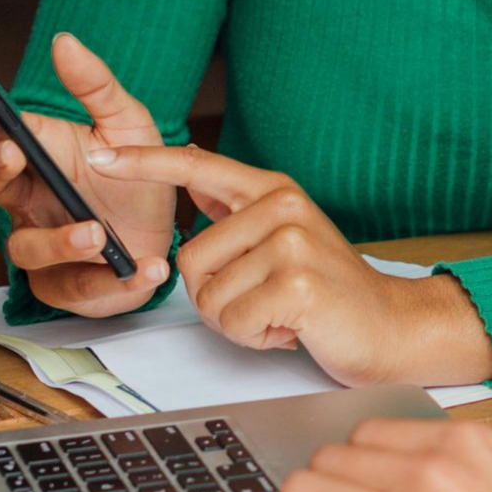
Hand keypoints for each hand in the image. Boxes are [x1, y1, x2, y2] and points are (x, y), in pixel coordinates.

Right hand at [0, 33, 174, 316]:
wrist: (169, 232)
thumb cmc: (137, 176)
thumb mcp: (129, 124)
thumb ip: (97, 85)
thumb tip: (64, 40)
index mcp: (35, 154)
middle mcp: (28, 199)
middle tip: (13, 153)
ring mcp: (41, 243)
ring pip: (24, 247)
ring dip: (58, 240)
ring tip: (98, 232)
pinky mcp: (66, 286)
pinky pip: (71, 289)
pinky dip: (106, 283)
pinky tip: (142, 269)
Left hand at [85, 145, 491, 386]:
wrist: (391, 327)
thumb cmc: (331, 292)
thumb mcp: (285, 237)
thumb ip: (238, 212)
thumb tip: (190, 181)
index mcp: (273, 191)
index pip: (195, 166)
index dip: (143, 162)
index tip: (99, 153)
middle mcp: (281, 207)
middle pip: (190, 259)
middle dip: (216, 298)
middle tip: (263, 301)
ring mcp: (291, 243)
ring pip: (209, 298)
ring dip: (238, 322)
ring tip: (280, 315)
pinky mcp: (296, 284)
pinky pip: (234, 322)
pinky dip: (255, 338)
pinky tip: (290, 329)